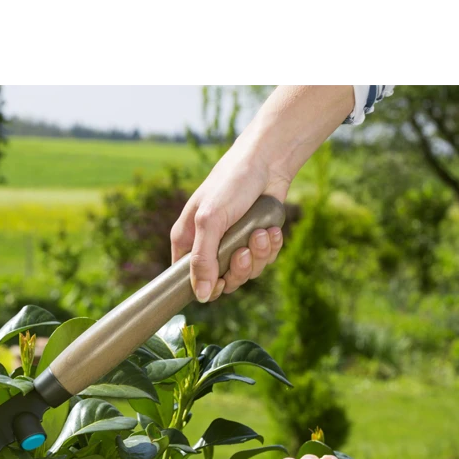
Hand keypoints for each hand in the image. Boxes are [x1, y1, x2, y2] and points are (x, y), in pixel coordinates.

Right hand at [170, 149, 286, 302]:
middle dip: (238, 269)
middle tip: (244, 250)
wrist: (267, 162)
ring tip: (261, 233)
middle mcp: (209, 246)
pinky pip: (264, 260)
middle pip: (222, 282)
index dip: (206, 286)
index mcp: (187, 242)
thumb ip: (202, 260)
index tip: (221, 280)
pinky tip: (271, 229)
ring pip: (246, 273)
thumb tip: (201, 296)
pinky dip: (270, 247)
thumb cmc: (230, 184)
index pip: (189, 280)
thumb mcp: (210, 221)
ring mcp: (233, 245)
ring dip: (258, 255)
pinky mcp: (255, 241)